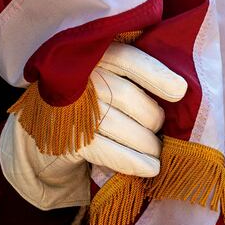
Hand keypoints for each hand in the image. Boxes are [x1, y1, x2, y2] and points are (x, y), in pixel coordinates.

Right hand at [1, 42, 187, 209]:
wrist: (42, 134)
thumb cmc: (89, 100)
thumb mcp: (105, 76)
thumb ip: (132, 74)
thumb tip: (182, 89)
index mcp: (91, 56)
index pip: (126, 58)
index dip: (155, 74)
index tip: (180, 90)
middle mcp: (77, 79)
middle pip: (126, 95)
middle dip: (152, 116)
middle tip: (162, 128)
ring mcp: (68, 109)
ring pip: (119, 125)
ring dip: (147, 143)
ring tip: (159, 151)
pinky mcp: (65, 140)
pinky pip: (107, 151)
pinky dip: (133, 161)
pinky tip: (150, 167)